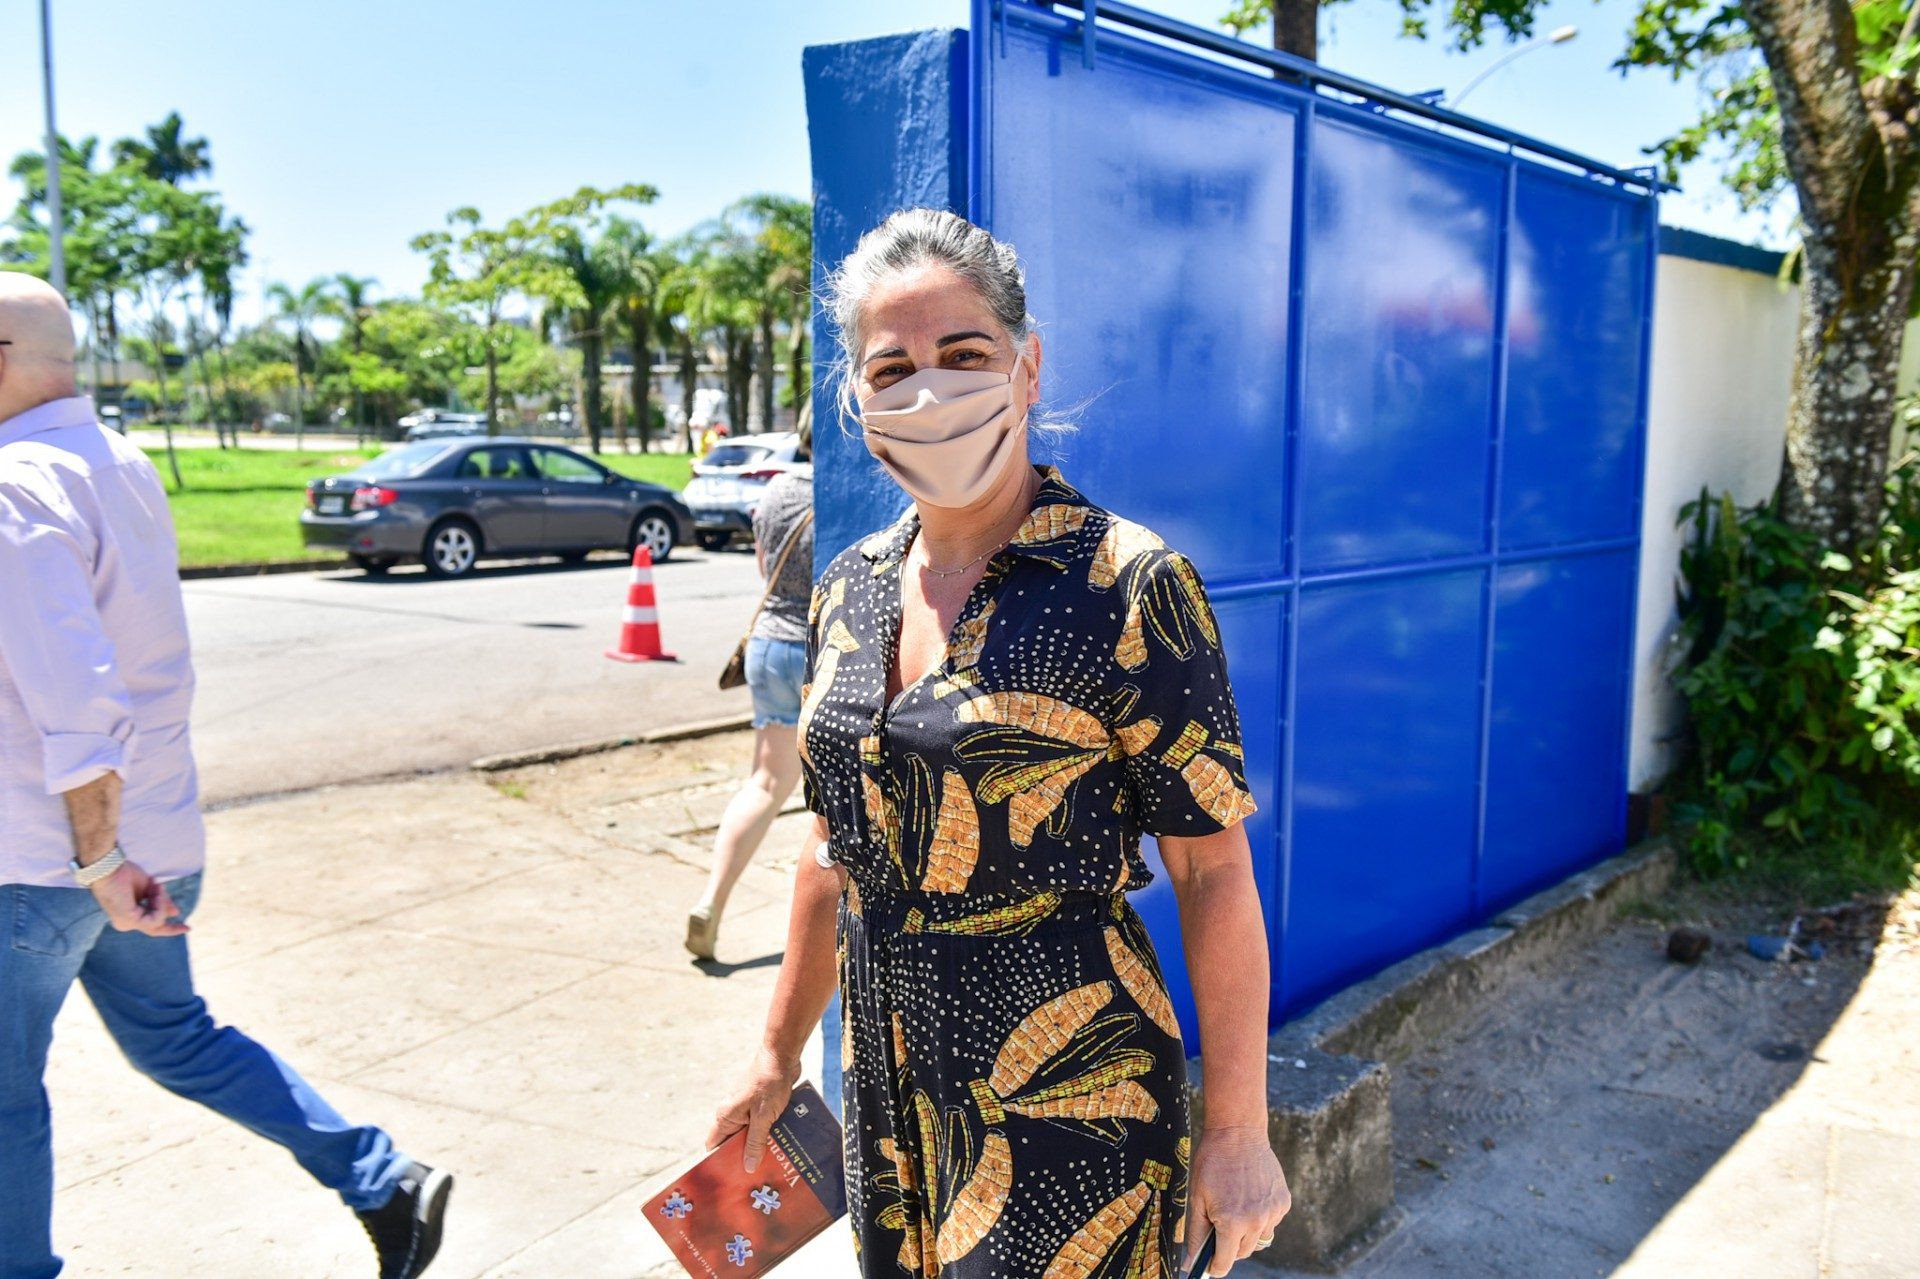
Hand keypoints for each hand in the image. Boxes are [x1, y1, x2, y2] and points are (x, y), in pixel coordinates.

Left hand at [87, 860, 188, 936]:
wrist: (109, 867)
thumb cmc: (124, 874)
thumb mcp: (148, 890)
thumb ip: (160, 902)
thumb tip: (176, 912)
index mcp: (127, 915)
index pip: (149, 924)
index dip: (167, 925)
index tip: (184, 925)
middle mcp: (125, 923)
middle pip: (155, 928)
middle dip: (171, 928)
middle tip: (188, 928)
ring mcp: (125, 924)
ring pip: (157, 922)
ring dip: (162, 902)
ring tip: (156, 886)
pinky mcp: (129, 920)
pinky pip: (155, 919)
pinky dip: (160, 904)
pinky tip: (155, 890)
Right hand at [705, 1046, 800, 1172]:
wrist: (782, 1055)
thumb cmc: (769, 1084)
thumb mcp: (763, 1117)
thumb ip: (755, 1142)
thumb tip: (747, 1167)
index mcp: (725, 1116)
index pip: (714, 1146)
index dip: (719, 1162)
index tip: (728, 1179)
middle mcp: (732, 1113)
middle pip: (734, 1143)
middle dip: (744, 1158)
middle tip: (756, 1178)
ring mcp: (746, 1108)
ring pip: (750, 1134)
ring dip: (760, 1146)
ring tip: (771, 1166)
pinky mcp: (759, 1105)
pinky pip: (760, 1125)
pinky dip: (768, 1134)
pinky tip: (780, 1146)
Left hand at [1182, 1124, 1290, 1274]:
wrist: (1238, 1133)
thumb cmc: (1212, 1163)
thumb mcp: (1197, 1199)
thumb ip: (1196, 1235)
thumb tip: (1189, 1264)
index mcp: (1232, 1222)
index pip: (1225, 1262)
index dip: (1215, 1266)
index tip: (1210, 1265)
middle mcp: (1256, 1221)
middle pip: (1242, 1252)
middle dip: (1229, 1247)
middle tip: (1218, 1226)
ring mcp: (1273, 1212)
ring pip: (1258, 1239)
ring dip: (1246, 1233)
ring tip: (1235, 1208)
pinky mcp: (1284, 1202)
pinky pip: (1271, 1222)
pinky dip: (1261, 1218)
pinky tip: (1250, 1197)